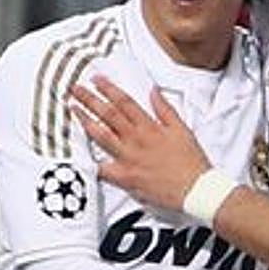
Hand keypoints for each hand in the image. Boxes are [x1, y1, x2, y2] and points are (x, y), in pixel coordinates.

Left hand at [71, 76, 209, 210]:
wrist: (195, 189)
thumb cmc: (191, 162)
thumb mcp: (182, 129)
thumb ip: (165, 109)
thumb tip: (153, 92)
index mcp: (150, 127)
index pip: (125, 102)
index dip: (109, 89)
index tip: (96, 80)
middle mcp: (136, 140)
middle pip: (108, 115)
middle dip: (90, 99)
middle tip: (76, 89)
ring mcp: (128, 159)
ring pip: (101, 136)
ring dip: (85, 121)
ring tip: (74, 110)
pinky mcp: (125, 178)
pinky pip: (103, 169)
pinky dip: (91, 161)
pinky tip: (79, 153)